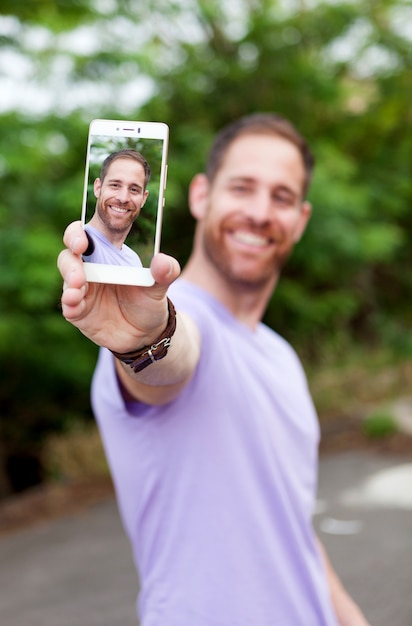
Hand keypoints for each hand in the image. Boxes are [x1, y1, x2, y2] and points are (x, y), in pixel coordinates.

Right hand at [57, 221, 180, 352]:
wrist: (145, 334)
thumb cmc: (148, 302)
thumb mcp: (159, 287)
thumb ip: (165, 272)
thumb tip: (163, 261)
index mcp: (107, 254)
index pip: (87, 234)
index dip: (78, 232)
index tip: (83, 238)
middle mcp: (90, 268)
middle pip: (70, 253)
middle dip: (71, 255)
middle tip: (80, 256)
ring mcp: (82, 290)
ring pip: (67, 277)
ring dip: (70, 278)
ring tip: (78, 286)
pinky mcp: (79, 311)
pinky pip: (69, 305)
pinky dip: (69, 303)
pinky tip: (74, 304)